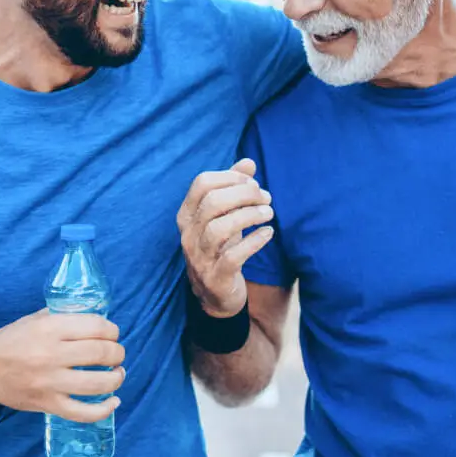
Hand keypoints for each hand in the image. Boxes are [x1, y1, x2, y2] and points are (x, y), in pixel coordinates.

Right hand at [0, 309, 125, 422]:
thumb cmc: (13, 340)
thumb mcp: (37, 319)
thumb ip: (65, 317)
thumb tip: (98, 319)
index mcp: (50, 329)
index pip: (96, 327)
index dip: (112, 330)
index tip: (113, 334)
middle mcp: (51, 355)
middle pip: (100, 354)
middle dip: (117, 353)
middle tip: (116, 353)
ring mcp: (50, 383)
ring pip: (97, 384)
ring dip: (116, 378)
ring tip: (118, 373)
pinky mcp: (48, 404)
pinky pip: (82, 413)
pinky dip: (103, 410)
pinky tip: (114, 402)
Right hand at [176, 158, 274, 316]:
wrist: (216, 294)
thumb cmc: (221, 247)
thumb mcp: (224, 216)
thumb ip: (233, 188)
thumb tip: (249, 162)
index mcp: (187, 215)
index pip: (202, 183)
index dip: (230, 177)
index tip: (253, 182)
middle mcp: (188, 234)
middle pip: (212, 203)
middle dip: (244, 194)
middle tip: (266, 198)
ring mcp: (199, 257)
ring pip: (219, 229)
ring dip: (249, 216)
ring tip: (268, 213)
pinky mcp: (215, 277)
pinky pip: (233, 256)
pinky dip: (253, 241)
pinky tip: (268, 233)